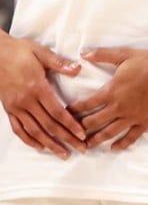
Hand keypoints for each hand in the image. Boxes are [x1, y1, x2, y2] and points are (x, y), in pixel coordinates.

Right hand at [0, 35, 84, 157]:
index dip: (70, 125)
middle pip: (48, 125)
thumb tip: (78, 69)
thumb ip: (60, 63)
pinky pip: (18, 128)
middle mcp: (26, 101)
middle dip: (66, 139)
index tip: (82, 135)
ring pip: (34, 131)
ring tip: (64, 153)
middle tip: (81, 149)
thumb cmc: (19, 51)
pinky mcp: (8, 109)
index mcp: (37, 87)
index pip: (57, 112)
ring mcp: (15, 107)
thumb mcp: (41, 52)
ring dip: (50, 144)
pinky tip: (40, 146)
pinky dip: (29, 139)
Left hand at [67, 47, 147, 150]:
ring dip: (96, 140)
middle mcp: (118, 107)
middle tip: (71, 135)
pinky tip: (114, 148)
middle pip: (93, 122)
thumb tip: (83, 53)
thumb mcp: (122, 55)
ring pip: (109, 133)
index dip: (72, 111)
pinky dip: (121, 144)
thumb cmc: (147, 61)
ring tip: (87, 146)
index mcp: (110, 91)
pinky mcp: (145, 121)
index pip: (85, 105)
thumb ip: (101, 55)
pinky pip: (131, 136)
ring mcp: (132, 116)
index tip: (65, 115)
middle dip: (80, 129)